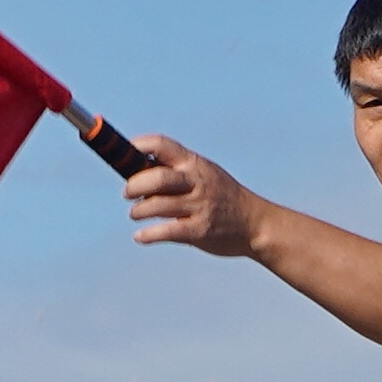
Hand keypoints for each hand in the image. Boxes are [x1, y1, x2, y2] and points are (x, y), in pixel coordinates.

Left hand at [121, 137, 275, 260]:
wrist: (256, 224)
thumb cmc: (223, 198)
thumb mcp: (205, 174)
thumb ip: (177, 170)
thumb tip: (138, 170)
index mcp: (195, 164)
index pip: (161, 145)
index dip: (138, 146)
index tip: (125, 153)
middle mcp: (196, 182)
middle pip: (156, 177)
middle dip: (134, 185)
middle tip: (127, 193)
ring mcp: (199, 206)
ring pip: (157, 205)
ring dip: (138, 211)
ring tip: (135, 214)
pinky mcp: (200, 231)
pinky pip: (167, 232)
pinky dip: (148, 235)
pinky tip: (141, 237)